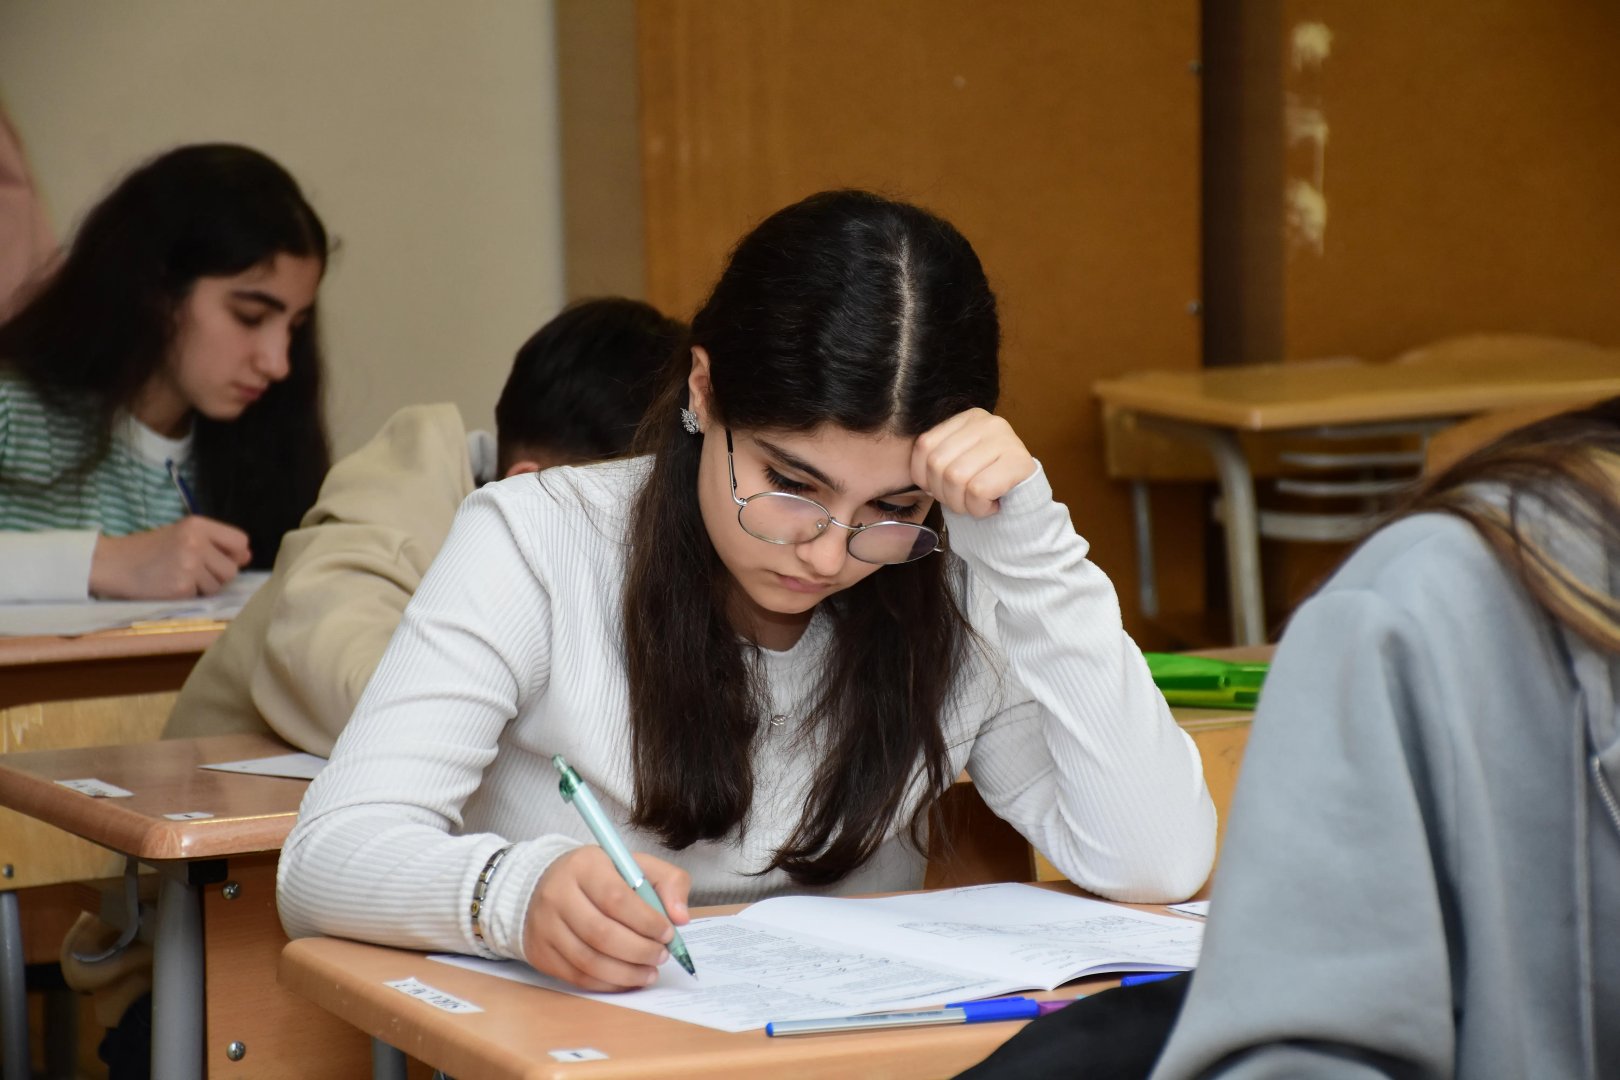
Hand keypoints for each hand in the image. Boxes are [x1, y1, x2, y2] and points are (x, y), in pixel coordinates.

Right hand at [88, 516, 251, 597]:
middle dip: (217, 575)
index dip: (235, 554)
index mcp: (198, 525)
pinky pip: (200, 596)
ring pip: (218, 585)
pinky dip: (188, 595)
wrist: (111, 563)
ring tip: (179, 576)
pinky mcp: (181, 587)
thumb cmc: (147, 549)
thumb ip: (215, 543)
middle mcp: (197, 542)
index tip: (221, 558)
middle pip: (232, 569)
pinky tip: (170, 586)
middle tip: (193, 571)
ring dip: (203, 587)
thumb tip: (247, 556)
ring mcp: (189, 565)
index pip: (240, 541)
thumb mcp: (181, 535)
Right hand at [523, 847, 690, 990]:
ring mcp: (545, 925)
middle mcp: (558, 894)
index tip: (668, 933)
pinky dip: (607, 983)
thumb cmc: (601, 876)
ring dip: (626, 973)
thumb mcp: (636, 865)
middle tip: (662, 956)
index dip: (646, 921)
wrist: (547, 884)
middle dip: (639, 951)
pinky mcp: (540, 952)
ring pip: (589, 961)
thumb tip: (681, 918)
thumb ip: (668, 883)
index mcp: (585, 866)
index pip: (616, 898)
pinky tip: (627, 979)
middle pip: (602, 933)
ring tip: (650, 972)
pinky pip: (576, 977)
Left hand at [911, 408, 1035, 517]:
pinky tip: (992, 505)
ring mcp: (1006, 439)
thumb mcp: (957, 463)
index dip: (924, 477)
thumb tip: (918, 477)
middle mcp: (987, 422)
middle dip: (944, 493)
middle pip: (938, 463)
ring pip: (956, 477)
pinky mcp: (1019, 462)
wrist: (1025, 501)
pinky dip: (979, 508)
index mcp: (968, 418)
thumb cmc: (985, 484)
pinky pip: (978, 490)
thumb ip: (935, 459)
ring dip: (962, 503)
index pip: (924, 445)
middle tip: (962, 501)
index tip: (940, 488)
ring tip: (977, 503)